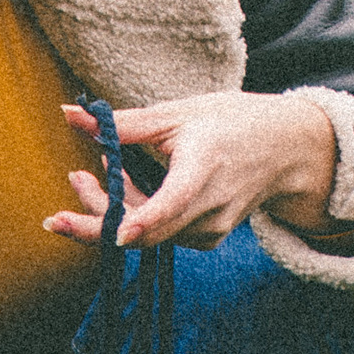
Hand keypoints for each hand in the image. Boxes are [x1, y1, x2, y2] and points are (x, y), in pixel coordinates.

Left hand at [44, 95, 353, 253]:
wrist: (285, 150)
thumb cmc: (229, 122)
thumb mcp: (176, 113)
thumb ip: (122, 124)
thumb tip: (68, 114)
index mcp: (204, 167)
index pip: (172, 202)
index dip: (143, 219)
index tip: (116, 233)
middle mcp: (210, 207)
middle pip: (144, 232)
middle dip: (97, 215)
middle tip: (74, 180)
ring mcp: (210, 229)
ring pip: (146, 234)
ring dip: (114, 207)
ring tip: (101, 171)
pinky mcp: (207, 240)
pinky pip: (159, 235)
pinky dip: (136, 214)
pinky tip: (129, 186)